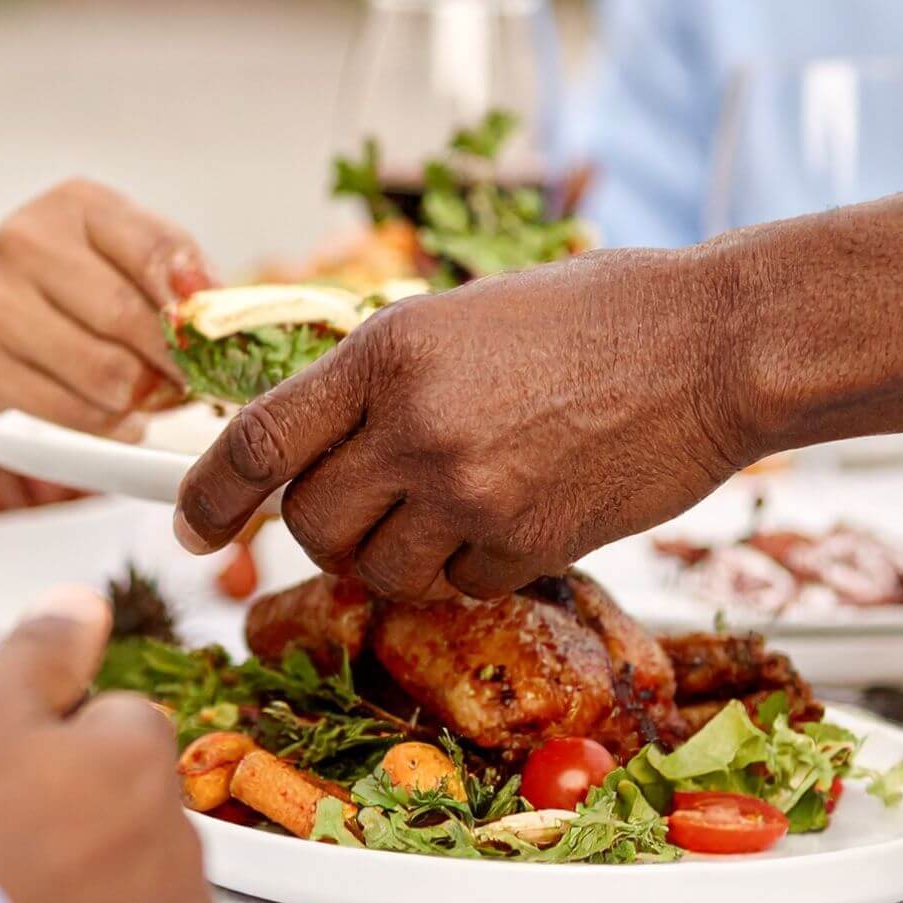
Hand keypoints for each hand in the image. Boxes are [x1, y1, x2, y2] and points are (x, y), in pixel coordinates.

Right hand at [0, 180, 211, 437]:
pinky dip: (111, 424)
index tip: (221, 333)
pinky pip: (68, 410)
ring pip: (105, 372)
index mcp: (77, 205)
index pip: (157, 249)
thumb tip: (224, 313)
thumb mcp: (113, 252)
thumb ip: (173, 272)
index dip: (199, 300)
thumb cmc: (55, 283)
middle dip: (178, 361)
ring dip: (146, 397)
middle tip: (200, 382)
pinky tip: (126, 421)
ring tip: (158, 398)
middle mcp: (27, 241)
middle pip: (131, 318)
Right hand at [0, 587, 211, 902]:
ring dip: (95, 886)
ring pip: (139, 878)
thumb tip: (85, 602)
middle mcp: (180, 836)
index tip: (6, 782)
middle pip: (133, 801)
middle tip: (0, 849)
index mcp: (142, 758)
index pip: (118, 720)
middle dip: (81, 815)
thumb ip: (43, 654)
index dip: (54, 745)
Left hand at [173, 247, 751, 599]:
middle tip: (365, 517)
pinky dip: (474, 569)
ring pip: (379, 571)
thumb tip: (330, 447)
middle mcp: (413, 424)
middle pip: (310, 523)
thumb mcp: (466, 315)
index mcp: (387, 350)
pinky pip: (459, 587)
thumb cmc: (602, 316)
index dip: (207, 494)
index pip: (257, 439)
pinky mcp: (525, 543)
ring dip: (402, 558)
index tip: (191, 527)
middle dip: (323, 532)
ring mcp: (468, 490)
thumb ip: (389, 380)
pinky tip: (521, 514)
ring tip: (458, 511)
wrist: (711, 346)